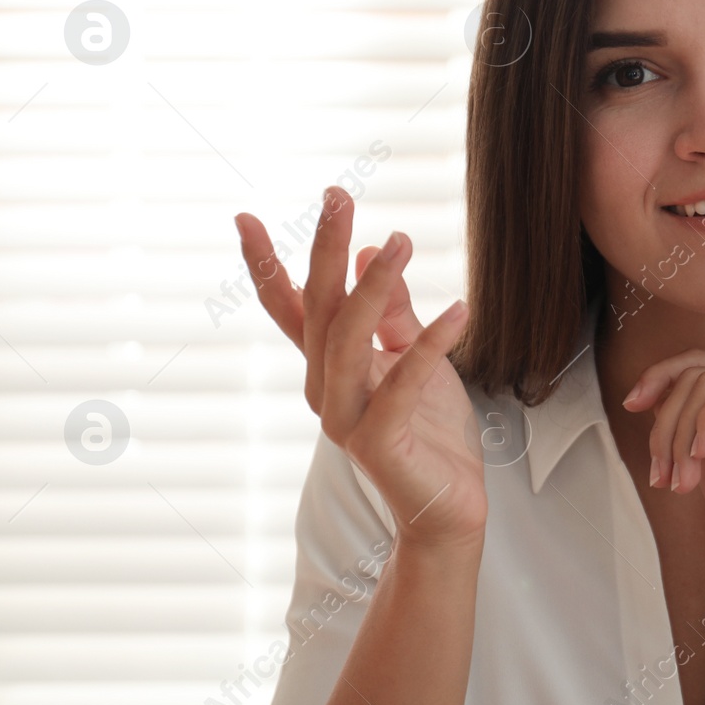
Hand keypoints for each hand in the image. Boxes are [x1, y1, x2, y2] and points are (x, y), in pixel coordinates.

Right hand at [235, 186, 486, 550]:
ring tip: (401, 240)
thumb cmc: (430, 433)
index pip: (292, 309)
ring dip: (375, 287)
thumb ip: (393, 312)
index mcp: (329, 368)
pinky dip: (432, 344)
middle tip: (337, 196)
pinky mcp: (379, 441)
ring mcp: (346, 418)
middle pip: (319, 310)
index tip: (243, 218)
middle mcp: (325, 390)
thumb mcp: (415, 357)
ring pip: (349, 340)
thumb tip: (375, 250)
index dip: (267, 265)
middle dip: (325, 250)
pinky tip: (461, 309)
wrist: (447, 507)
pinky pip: (403, 382)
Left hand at [621, 351, 704, 566]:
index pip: (703, 368)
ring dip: (681, 431)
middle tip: (660, 473)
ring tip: (681, 478)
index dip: (660, 378)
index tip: (631, 406)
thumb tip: (654, 402)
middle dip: (666, 422)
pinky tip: (701, 455)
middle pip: (699, 373)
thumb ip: (691, 435)